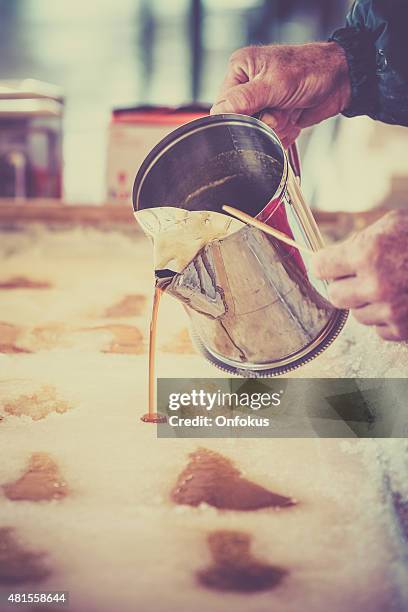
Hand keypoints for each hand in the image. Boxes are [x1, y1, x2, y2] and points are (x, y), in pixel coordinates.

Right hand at [211, 42, 350, 147]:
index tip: (260, 113)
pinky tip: (296, 117)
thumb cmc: (311, 70)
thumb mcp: (274, 83)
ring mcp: (263, 104)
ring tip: (292, 109)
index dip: (241, 117)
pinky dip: (287, 132)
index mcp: (240, 70)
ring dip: (280, 127)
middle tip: (282, 106)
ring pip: (259, 133)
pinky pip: (273, 138)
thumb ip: (245, 99)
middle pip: (243, 123)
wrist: (341, 80)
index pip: (223, 106)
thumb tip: (219, 112)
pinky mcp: (276, 118)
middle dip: (266, 122)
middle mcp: (248, 87)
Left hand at [312, 211, 407, 340]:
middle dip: (344, 285)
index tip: (326, 265)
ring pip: (356, 314)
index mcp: (368, 253)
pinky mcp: (403, 329)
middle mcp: (375, 284)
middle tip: (359, 276)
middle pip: (334, 295)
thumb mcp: (391, 225)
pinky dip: (386, 318)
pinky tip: (401, 301)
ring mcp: (390, 310)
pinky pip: (378, 329)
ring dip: (367, 303)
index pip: (320, 266)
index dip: (324, 264)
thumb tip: (330, 259)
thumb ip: (359, 242)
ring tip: (389, 286)